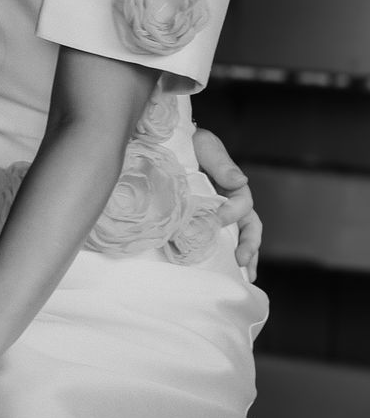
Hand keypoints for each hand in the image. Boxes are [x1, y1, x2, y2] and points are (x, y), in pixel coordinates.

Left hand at [192, 125, 261, 280]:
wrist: (168, 144)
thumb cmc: (189, 142)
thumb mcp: (206, 145)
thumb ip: (221, 163)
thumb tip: (240, 182)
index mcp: (233, 184)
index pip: (243, 202)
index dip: (234, 212)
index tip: (219, 218)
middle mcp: (230, 200)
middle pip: (249, 226)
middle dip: (249, 244)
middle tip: (242, 260)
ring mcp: (218, 212)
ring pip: (239, 237)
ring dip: (246, 255)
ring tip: (245, 275)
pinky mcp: (202, 219)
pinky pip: (218, 239)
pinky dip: (225, 256)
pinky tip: (227, 272)